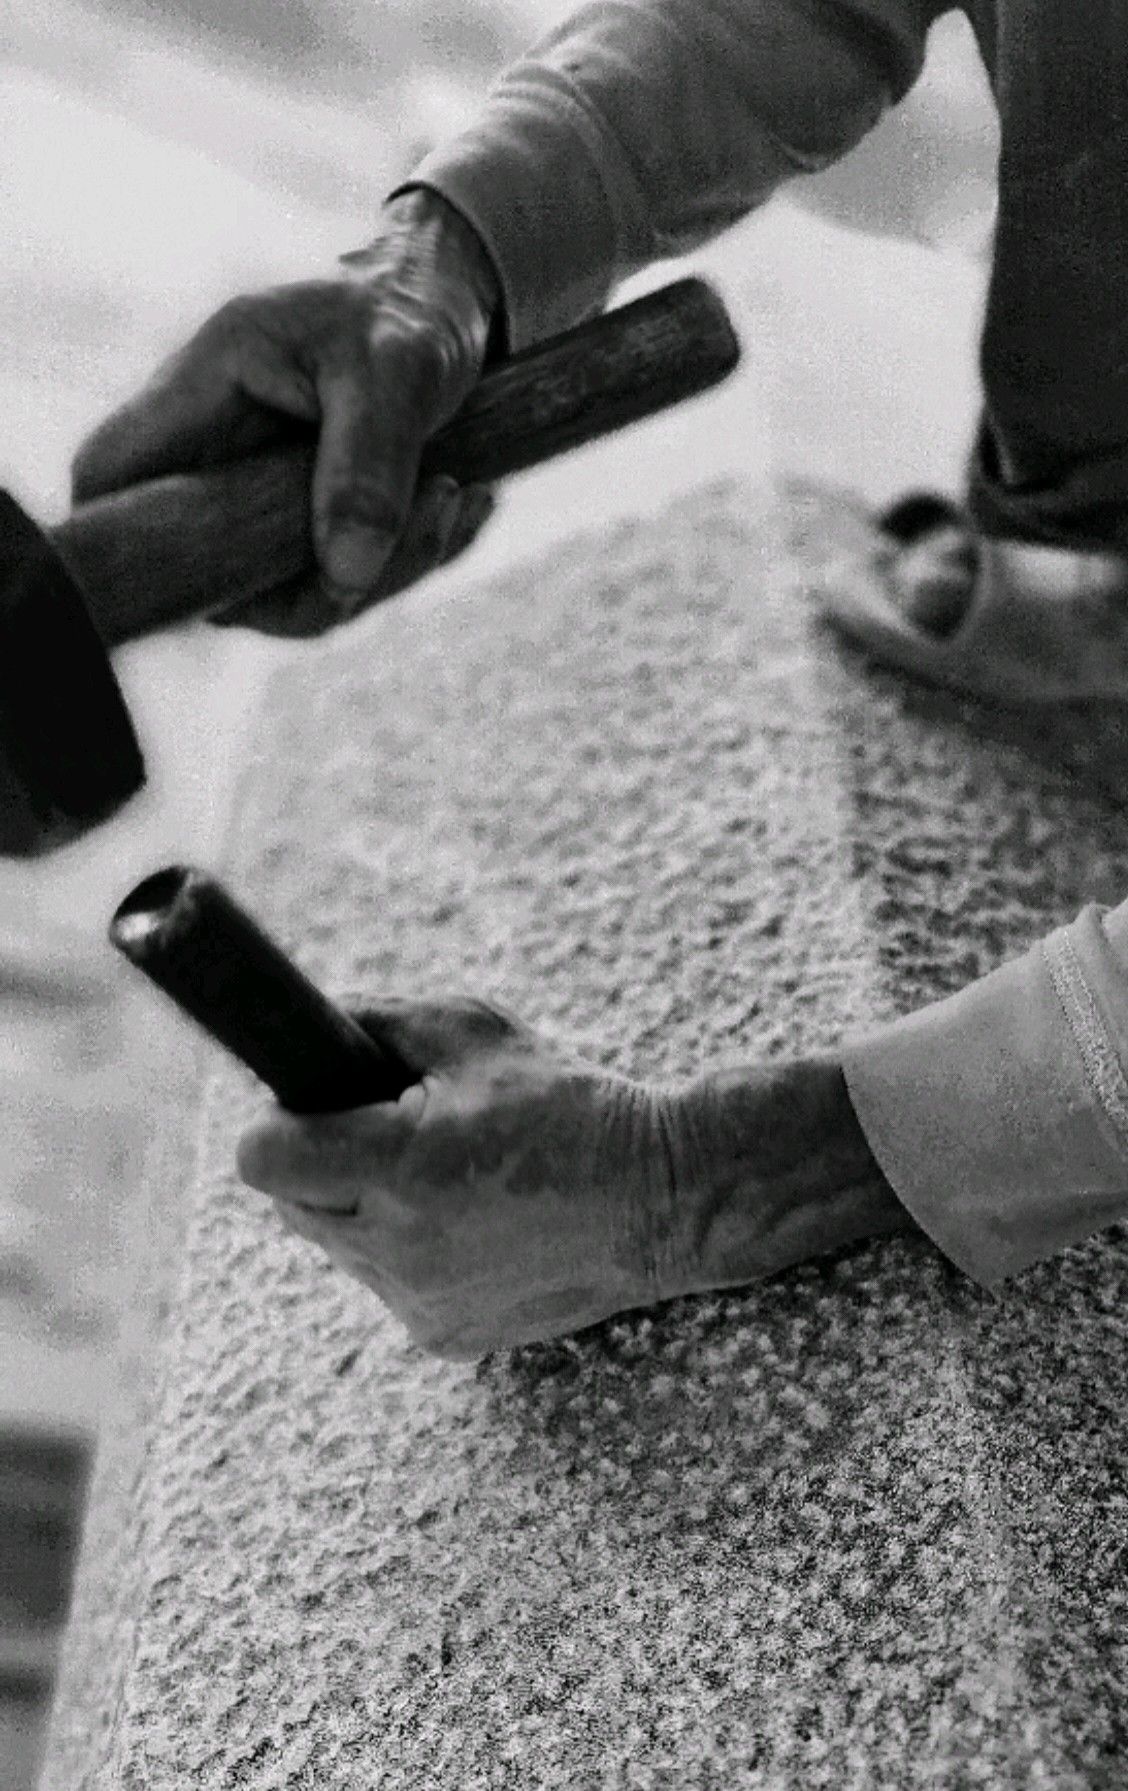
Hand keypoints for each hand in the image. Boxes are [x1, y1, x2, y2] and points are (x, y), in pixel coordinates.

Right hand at [71, 188, 501, 632]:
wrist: (450, 311)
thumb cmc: (404, 315)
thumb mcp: (398, 370)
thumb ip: (369, 466)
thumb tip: (345, 577)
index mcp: (199, 393)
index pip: (108, 476)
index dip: (126, 538)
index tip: (218, 566)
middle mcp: (213, 463)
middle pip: (210, 574)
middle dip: (322, 584)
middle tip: (432, 507)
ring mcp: (253, 508)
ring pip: (286, 598)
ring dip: (388, 572)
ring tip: (455, 493)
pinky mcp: (304, 537)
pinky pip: (341, 590)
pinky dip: (410, 561)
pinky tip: (459, 502)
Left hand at [236, 996, 910, 1359]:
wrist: (664, 1199)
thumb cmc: (569, 1104)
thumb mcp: (474, 1033)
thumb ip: (377, 1021)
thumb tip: (307, 1026)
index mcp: (401, 1167)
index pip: (265, 1157)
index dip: (282, 1119)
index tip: (317, 1097)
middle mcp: (398, 1247)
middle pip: (290, 1201)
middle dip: (320, 1159)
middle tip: (385, 1126)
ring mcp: (418, 1302)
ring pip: (336, 1243)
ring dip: (360, 1205)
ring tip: (442, 1173)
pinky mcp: (443, 1336)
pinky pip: (386, 1281)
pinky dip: (404, 1248)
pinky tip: (471, 1219)